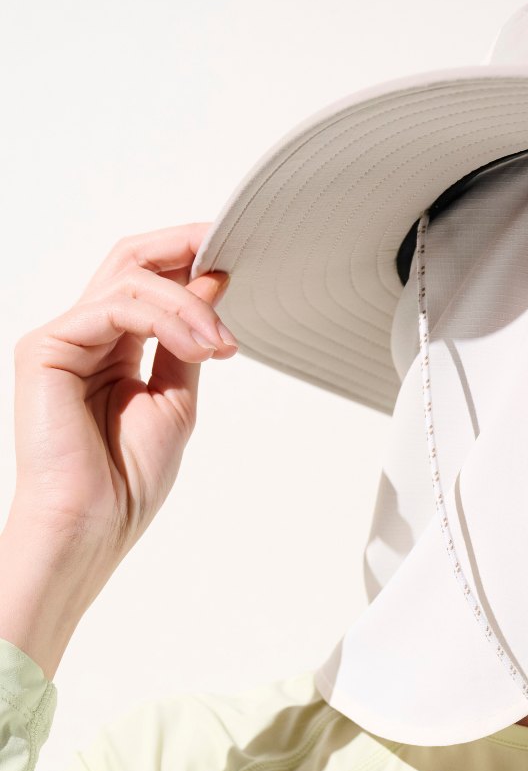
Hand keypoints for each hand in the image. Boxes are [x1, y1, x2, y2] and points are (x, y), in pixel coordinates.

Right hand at [9, 222, 236, 563]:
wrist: (93, 524)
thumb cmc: (127, 479)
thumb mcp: (177, 399)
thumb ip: (189, 341)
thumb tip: (213, 283)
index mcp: (114, 347)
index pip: (148, 281)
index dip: (190, 258)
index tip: (237, 257)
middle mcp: (85, 335)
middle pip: (131, 261)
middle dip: (184, 246)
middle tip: (230, 250)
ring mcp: (64, 338)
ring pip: (130, 281)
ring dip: (189, 305)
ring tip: (221, 342)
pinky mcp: (47, 347)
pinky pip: (113, 308)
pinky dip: (165, 319)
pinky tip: (198, 346)